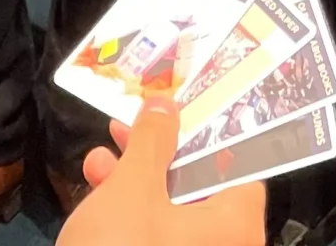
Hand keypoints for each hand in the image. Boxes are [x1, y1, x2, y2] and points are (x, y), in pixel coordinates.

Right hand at [68, 99, 262, 245]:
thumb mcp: (132, 187)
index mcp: (236, 225)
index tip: (176, 112)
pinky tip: (96, 196)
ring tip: (97, 162)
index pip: (239, 164)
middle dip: (157, 155)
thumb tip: (167, 104)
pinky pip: (159, 239)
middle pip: (199, 186)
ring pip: (173, 213)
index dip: (207, 133)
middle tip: (126, 130)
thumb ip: (152, 140)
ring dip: (135, 182)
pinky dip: (133, 217)